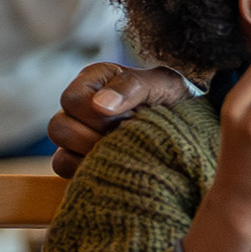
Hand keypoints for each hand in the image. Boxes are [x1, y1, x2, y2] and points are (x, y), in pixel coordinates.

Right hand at [50, 62, 190, 176]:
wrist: (192, 125)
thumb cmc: (176, 97)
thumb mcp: (163, 83)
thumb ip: (133, 86)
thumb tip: (99, 104)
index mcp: (93, 80)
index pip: (73, 100)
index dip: (100, 115)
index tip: (132, 116)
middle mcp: (79, 107)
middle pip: (59, 128)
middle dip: (96, 137)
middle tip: (127, 135)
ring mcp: (76, 134)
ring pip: (60, 154)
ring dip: (94, 155)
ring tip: (125, 149)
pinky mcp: (79, 158)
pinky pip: (66, 171)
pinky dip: (88, 170)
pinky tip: (117, 163)